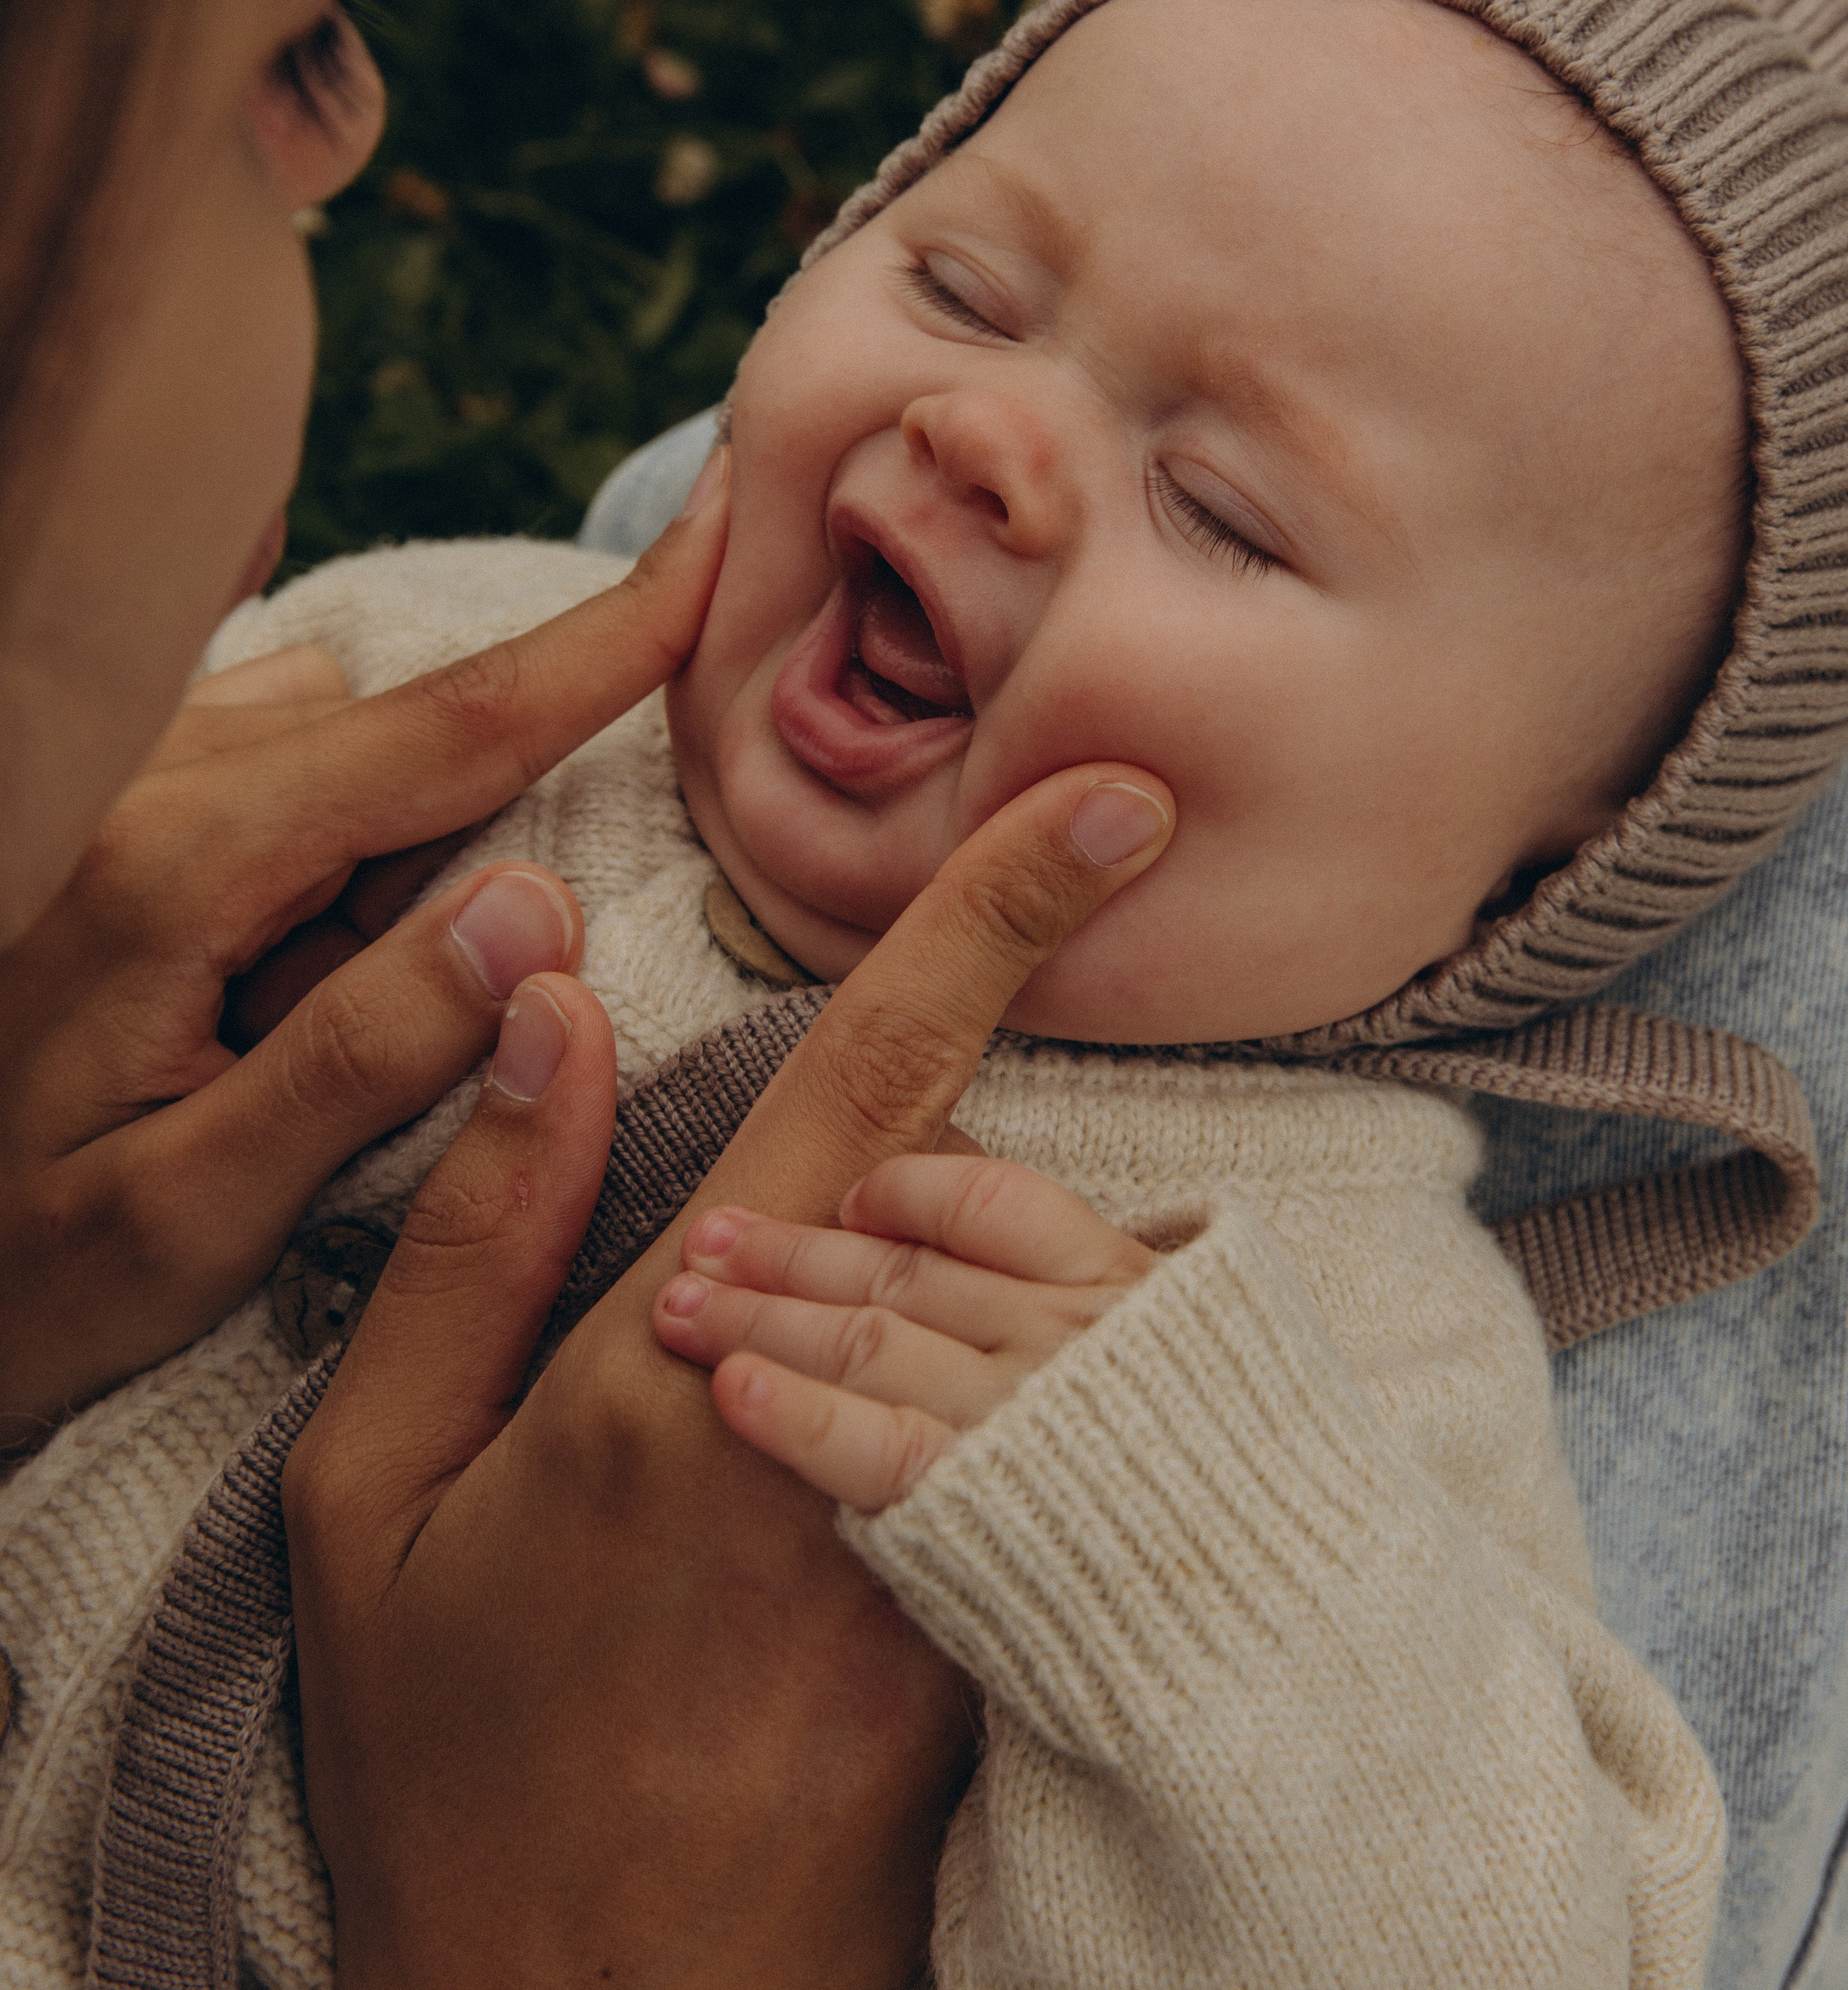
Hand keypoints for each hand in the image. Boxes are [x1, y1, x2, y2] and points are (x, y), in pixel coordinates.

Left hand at [0, 492, 725, 1447]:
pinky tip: (229, 988)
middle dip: (447, 874)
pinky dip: (311, 855)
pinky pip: (274, 767)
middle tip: (306, 1054)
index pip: (448, 730)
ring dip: (367, 876)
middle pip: (403, 751)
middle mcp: (139, 777)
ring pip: (341, 752)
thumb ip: (362, 1062)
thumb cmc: (11, 1270)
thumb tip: (539, 905)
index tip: (724, 529)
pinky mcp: (107, 790)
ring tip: (250, 1045)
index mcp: (172, 867)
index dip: (605, 637)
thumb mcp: (187, 1223)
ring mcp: (116, 770)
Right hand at [284, 767, 1172, 1989]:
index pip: (879, 1075)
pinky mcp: (1020, 1627)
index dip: (999, 911)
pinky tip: (953, 1441)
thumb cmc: (457, 1758)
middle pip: (981, 1178)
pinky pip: (1076, 1433)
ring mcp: (972, 1536)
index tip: (1116, 797)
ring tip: (833, 1392)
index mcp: (701, 1367)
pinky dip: (1027, 1385)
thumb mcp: (372, 1495)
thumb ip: (475, 1234)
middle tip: (764, 1308)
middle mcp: (873, 1428)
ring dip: (982, 1275)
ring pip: (1047, 1301)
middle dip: (934, 1151)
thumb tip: (553, 1004)